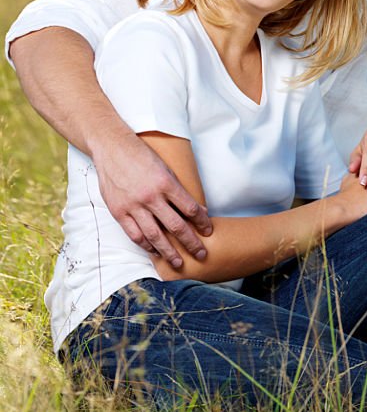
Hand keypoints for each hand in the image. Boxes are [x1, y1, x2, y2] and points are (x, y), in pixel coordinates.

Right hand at [91, 132, 211, 267]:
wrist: (112, 148)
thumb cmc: (142, 156)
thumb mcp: (166, 168)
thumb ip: (178, 190)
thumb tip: (197, 210)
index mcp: (166, 183)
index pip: (190, 209)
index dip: (202, 222)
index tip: (209, 231)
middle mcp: (151, 196)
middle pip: (176, 226)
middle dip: (191, 243)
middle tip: (201, 254)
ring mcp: (133, 205)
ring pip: (155, 235)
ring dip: (168, 252)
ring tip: (179, 263)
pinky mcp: (119, 211)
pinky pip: (134, 234)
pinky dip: (146, 245)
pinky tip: (154, 252)